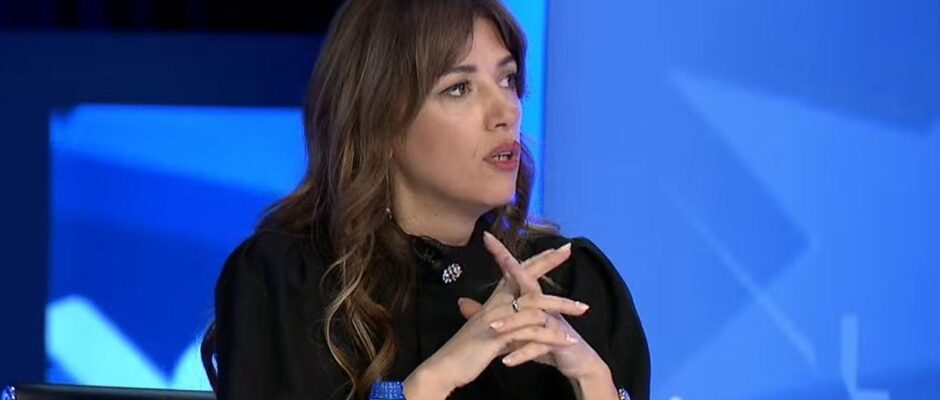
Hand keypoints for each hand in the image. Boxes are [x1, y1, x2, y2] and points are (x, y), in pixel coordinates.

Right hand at [404, 236, 587, 398]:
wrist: (446, 366)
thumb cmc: (466, 348)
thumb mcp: (485, 328)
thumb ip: (496, 318)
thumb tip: (502, 313)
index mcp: (496, 299)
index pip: (517, 271)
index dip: (535, 258)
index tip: (554, 246)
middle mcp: (497, 303)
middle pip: (526, 276)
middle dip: (548, 262)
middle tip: (568, 249)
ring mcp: (499, 319)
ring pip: (534, 304)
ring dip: (561, 306)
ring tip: (583, 309)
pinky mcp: (499, 337)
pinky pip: (531, 333)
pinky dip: (551, 336)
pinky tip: (568, 340)